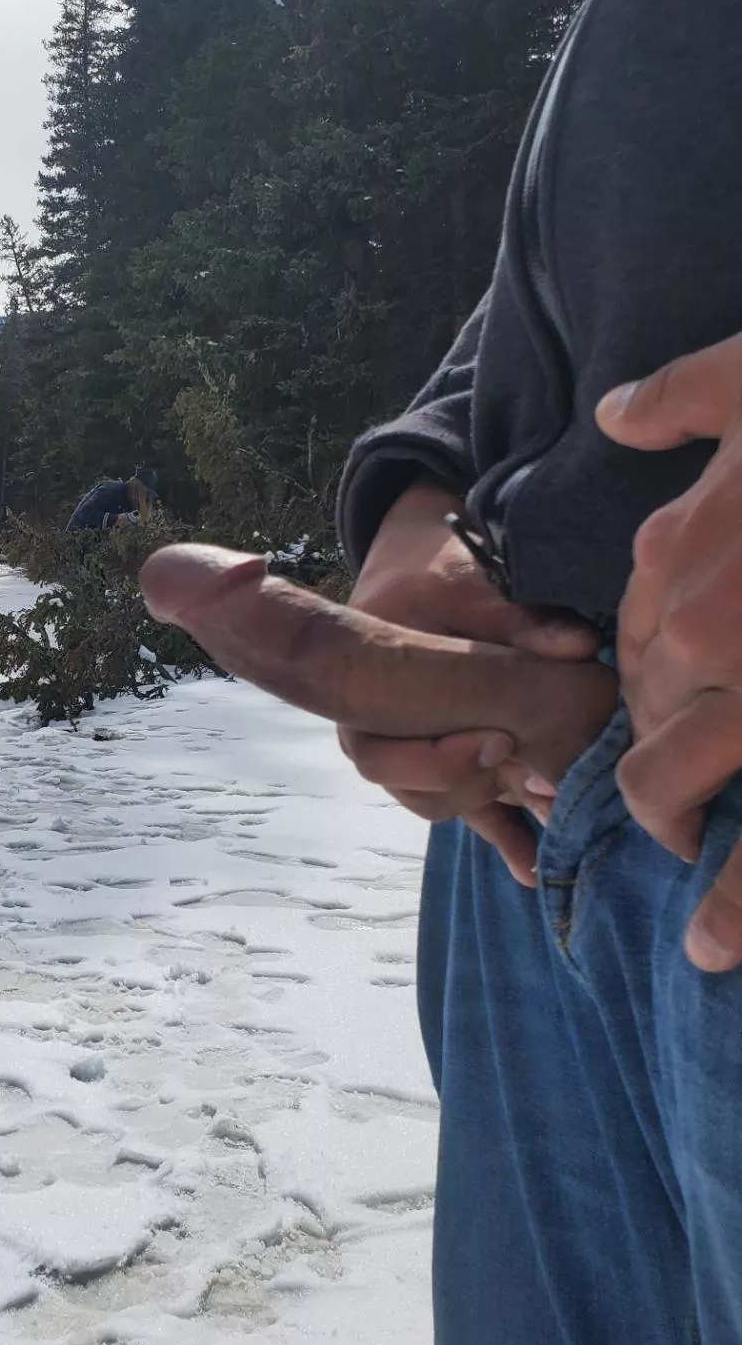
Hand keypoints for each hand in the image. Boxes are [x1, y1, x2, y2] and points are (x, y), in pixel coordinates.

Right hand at [138, 543, 616, 884]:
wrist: (415, 566)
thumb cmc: (432, 569)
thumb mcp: (470, 582)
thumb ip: (517, 619)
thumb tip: (577, 648)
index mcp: (359, 685)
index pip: (380, 745)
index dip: (438, 756)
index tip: (501, 741)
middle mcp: (371, 726)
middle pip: (407, 782)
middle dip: (468, 781)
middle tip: (528, 774)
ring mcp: (409, 748)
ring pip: (439, 800)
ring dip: (493, 808)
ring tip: (550, 814)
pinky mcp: (448, 761)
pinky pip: (468, 809)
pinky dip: (503, 837)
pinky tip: (533, 869)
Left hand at [598, 332, 741, 968]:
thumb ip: (681, 397)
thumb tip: (613, 409)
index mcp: (680, 549)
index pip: (629, 641)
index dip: (648, 685)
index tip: (669, 706)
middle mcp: (698, 625)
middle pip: (642, 717)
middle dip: (658, 759)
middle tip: (683, 788)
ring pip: (668, 784)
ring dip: (674, 823)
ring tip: (689, 854)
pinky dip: (735, 909)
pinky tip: (712, 947)